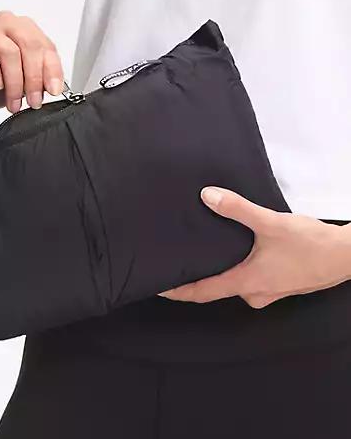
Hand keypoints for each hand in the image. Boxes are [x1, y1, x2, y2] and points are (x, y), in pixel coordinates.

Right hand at [0, 11, 64, 112]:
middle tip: (34, 101)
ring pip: (9, 50)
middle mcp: (6, 24)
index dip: (53, 70)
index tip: (54, 91)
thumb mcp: (19, 87)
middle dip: (35, 78)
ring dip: (15, 81)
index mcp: (24, 32)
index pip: (47, 46)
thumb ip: (37, 82)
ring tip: (13, 102)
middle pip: (30, 45)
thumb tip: (52, 86)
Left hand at [158, 187, 350, 307]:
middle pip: (215, 290)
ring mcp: (268, 291)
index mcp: (247, 283)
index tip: (158, 288)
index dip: (178, 291)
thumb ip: (237, 209)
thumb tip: (207, 196)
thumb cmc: (311, 245)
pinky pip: (249, 279)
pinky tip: (237, 251)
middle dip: (196, 278)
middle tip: (176, 263)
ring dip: (218, 271)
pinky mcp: (279, 284)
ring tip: (202, 253)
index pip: (202, 292)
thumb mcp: (270, 223)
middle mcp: (254, 293)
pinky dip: (237, 269)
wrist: (346, 256)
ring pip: (234, 283)